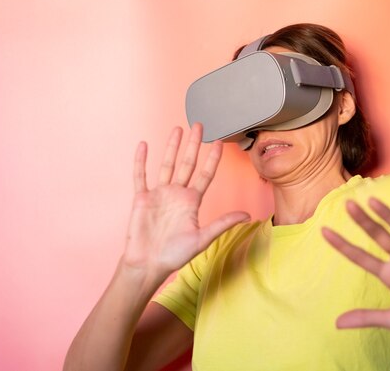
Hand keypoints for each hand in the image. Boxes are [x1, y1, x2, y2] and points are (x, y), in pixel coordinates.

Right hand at [122, 123, 249, 275]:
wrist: (148, 265)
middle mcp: (177, 194)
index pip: (205, 175)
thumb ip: (223, 224)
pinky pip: (141, 176)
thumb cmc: (175, 255)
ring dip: (172, 147)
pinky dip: (141, 161)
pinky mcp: (142, 198)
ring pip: (167, 165)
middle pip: (187, 164)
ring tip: (178, 129)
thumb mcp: (202, 239)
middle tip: (199, 125)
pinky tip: (144, 145)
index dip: (213, 159)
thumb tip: (247, 216)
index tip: (220, 143)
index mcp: (192, 202)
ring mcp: (159, 194)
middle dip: (193, 144)